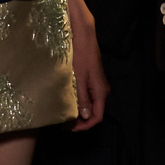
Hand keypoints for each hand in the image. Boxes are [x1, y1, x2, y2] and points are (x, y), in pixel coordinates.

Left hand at [68, 0, 108, 129]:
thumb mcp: (79, 79)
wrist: (83, 36)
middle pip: (93, 112)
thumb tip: (85, 116)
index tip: (70, 128)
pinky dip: (78, 101)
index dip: (85, 126)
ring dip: (78, 111)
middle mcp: (101, 90)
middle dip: (80, 120)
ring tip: (63, 113)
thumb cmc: (81, 55)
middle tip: (63, 123)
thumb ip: (83, 98)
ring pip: (89, 104)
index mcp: (101, 92)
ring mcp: (97, 84)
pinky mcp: (91, 78)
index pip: (97, 117)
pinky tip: (67, 100)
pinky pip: (87, 95)